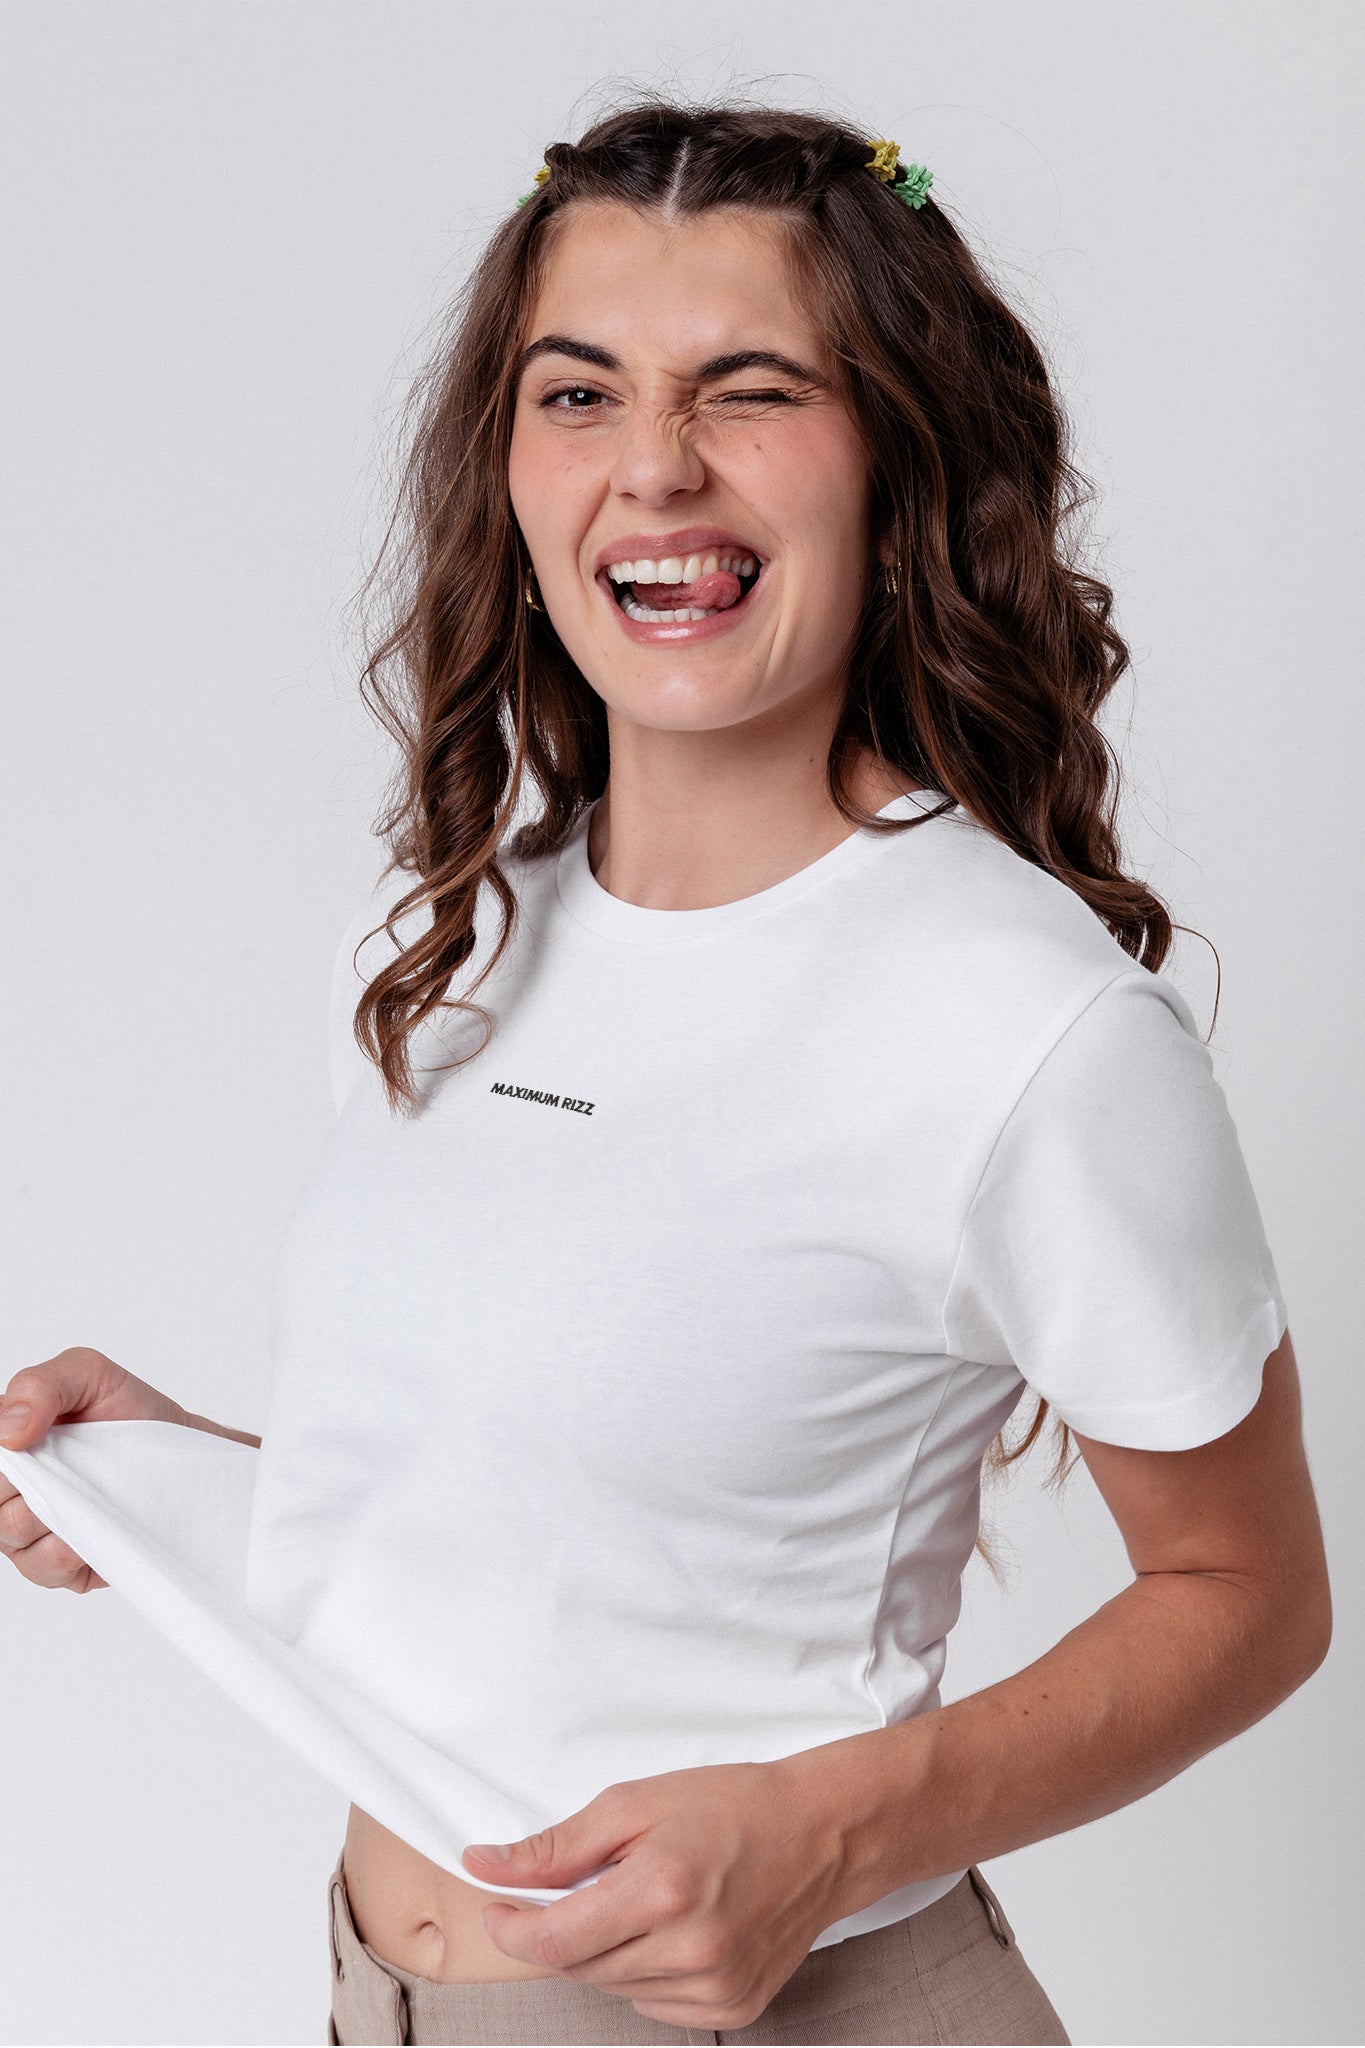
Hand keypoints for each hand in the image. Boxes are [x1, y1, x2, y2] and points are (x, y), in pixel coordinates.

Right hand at [0, 1346, 188, 1592]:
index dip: (7, 1452)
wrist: (183, 1457)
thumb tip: (8, 1430)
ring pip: (10, 1530)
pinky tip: (96, 1524)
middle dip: (29, 1476)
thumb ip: (40, 1386)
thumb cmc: (130, 1413)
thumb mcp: (89, 1373)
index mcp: (7, 1442)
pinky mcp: (56, 1565)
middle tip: (74, 1460)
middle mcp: (8, 1488)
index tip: (36, 1437)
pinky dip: (71, 1545)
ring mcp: (27, 1531)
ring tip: (92, 1489)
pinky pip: (44, 1564)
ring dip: (54, 1509)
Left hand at [460, 1758, 848, 2028]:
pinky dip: (644, 1971)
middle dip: (564, 1929)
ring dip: (606, 1950)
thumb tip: (486, 1866)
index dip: (511, 1929)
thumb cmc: (732, 1806)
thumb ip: (557, 1846)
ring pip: (613, 1988)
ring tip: (645, 1897)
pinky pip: (653, 2004)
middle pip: (578, 1967)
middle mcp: (690, 1950)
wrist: (821, 1833)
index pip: (553, 1942)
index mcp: (662, 1891)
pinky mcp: (733, 2008)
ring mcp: (715, 1987)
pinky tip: (674, 1929)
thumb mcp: (636, 1803)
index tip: (497, 1907)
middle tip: (592, 1882)